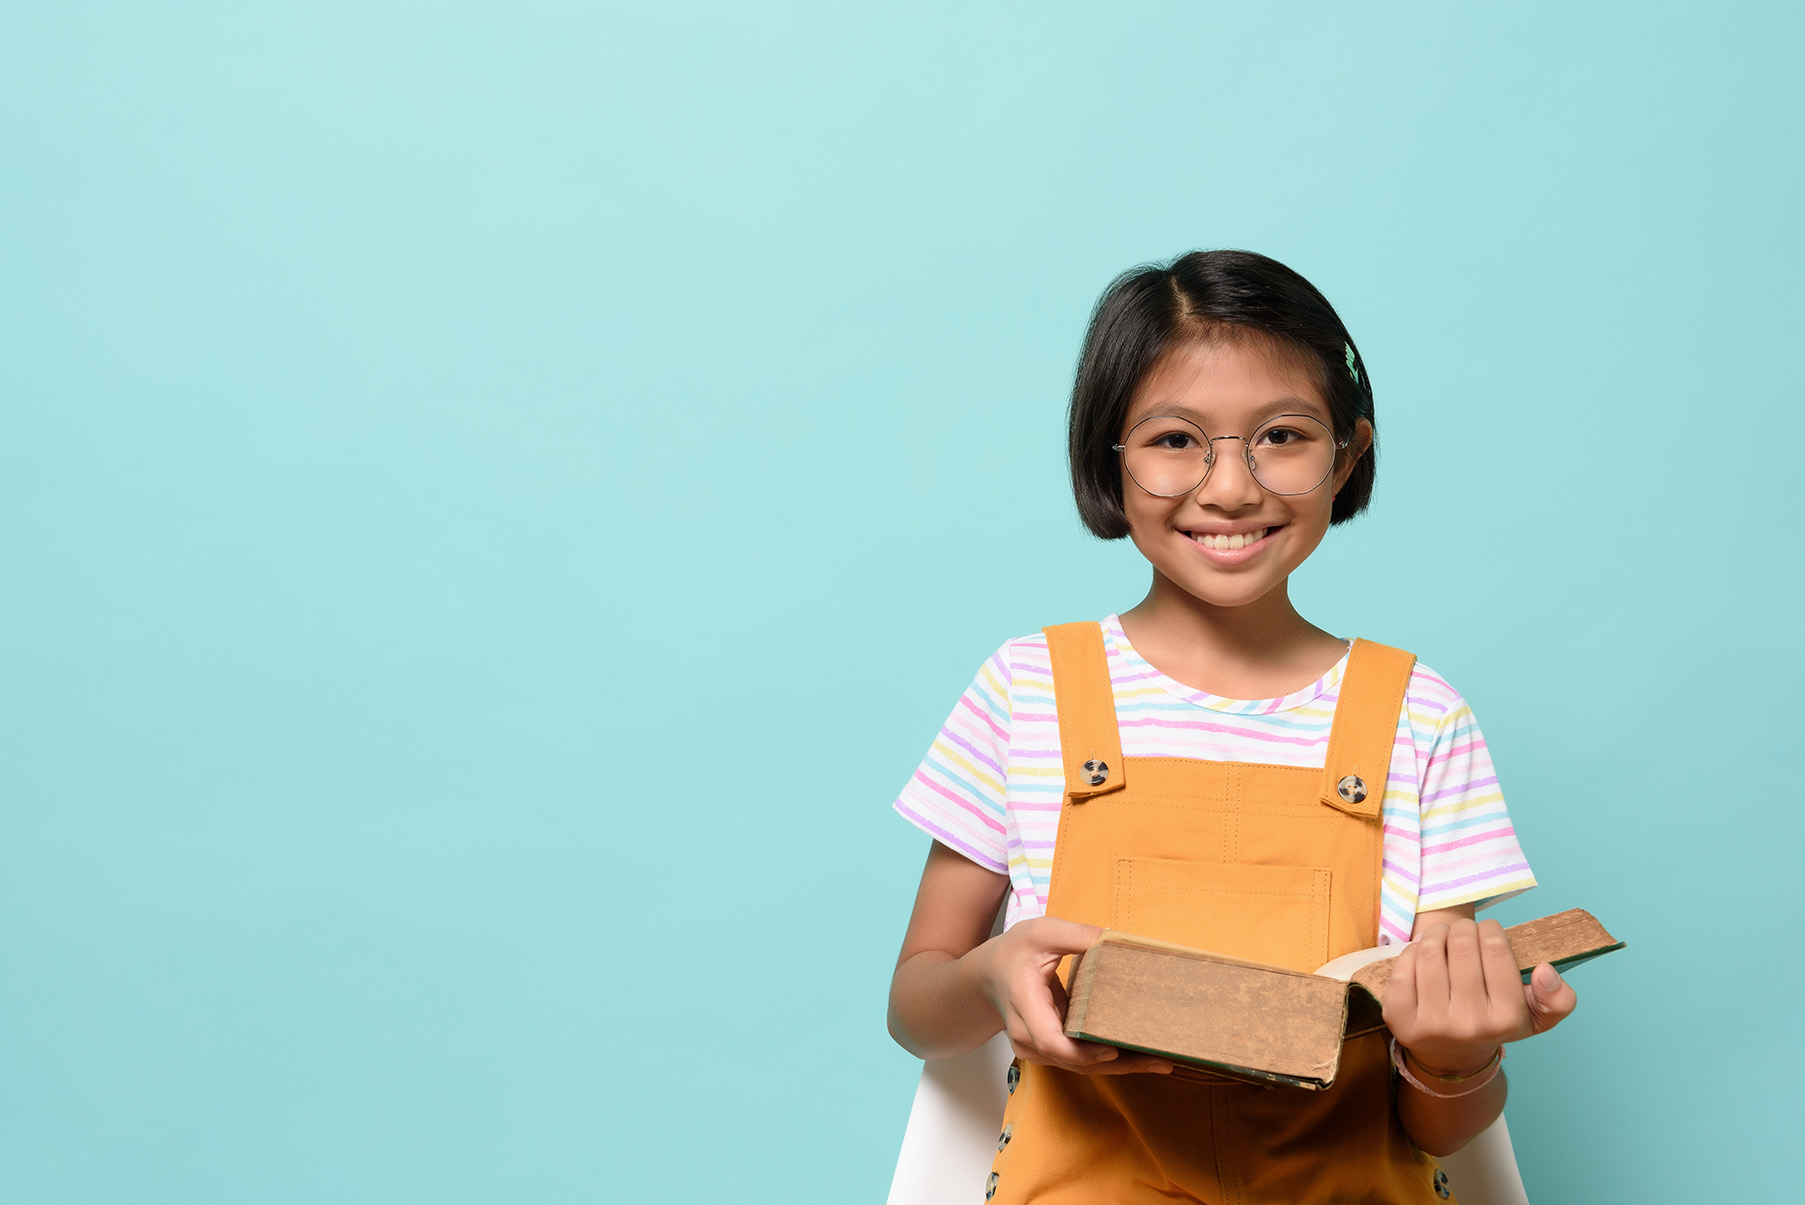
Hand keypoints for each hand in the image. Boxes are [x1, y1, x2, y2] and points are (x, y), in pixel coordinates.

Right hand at [967, 916, 1173, 1075]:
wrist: (987, 976)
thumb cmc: (1013, 952)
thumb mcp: (1041, 932)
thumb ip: (1078, 935)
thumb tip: (1118, 939)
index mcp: (1025, 1003)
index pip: (1050, 1041)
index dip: (1082, 1053)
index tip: (1113, 1050)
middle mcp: (1028, 1034)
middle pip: (1073, 1062)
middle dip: (1118, 1065)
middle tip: (1160, 1060)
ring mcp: (1036, 1047)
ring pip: (1079, 1067)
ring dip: (1120, 1067)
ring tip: (1160, 1061)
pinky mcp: (1049, 1050)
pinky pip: (1079, 1061)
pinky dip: (1108, 1060)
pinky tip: (1140, 1056)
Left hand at [1383, 918, 1578, 1076]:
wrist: (1452, 1059)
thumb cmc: (1494, 1024)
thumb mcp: (1536, 1017)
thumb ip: (1558, 998)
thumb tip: (1546, 970)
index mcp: (1506, 1019)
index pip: (1496, 949)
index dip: (1490, 929)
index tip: (1488, 930)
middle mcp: (1469, 1023)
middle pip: (1461, 945)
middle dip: (1462, 928)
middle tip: (1463, 931)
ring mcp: (1431, 1022)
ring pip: (1430, 951)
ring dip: (1436, 933)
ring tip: (1442, 937)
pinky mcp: (1400, 1017)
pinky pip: (1404, 965)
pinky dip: (1412, 952)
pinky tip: (1422, 957)